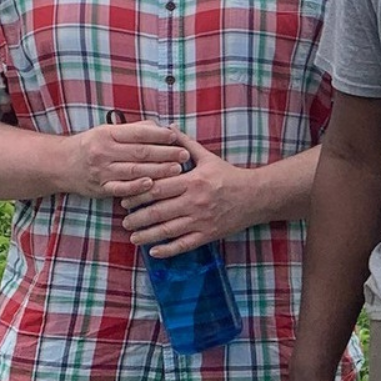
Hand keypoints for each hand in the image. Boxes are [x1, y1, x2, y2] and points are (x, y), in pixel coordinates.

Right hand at [68, 120, 187, 199]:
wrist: (60, 164)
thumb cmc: (91, 145)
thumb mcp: (107, 131)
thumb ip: (134, 130)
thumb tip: (161, 127)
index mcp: (108, 134)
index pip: (138, 133)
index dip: (159, 135)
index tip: (176, 137)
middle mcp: (104, 151)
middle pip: (140, 152)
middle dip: (165, 153)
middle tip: (184, 154)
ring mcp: (102, 171)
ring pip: (134, 170)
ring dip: (158, 170)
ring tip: (177, 169)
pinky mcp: (101, 188)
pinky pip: (121, 188)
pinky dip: (137, 187)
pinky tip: (152, 185)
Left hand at [122, 133, 251, 256]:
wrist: (256, 196)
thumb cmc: (229, 176)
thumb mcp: (208, 157)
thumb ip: (186, 144)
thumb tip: (168, 128)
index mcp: (193, 181)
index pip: (158, 188)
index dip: (138, 194)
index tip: (125, 198)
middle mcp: (195, 202)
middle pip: (158, 211)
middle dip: (137, 217)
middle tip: (124, 220)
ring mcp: (201, 220)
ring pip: (168, 230)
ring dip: (147, 235)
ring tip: (133, 236)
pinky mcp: (208, 235)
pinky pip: (184, 244)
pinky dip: (168, 250)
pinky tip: (154, 252)